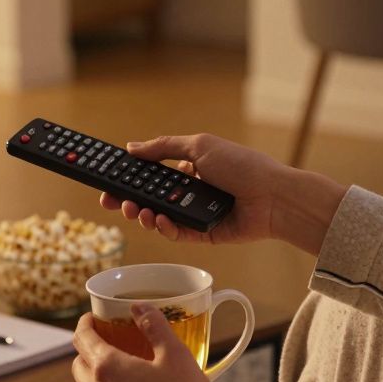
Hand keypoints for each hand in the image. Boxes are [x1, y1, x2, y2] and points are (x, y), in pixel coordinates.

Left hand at [71, 306, 223, 381]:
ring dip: (98, 379)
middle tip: (109, 344)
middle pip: (79, 364)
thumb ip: (154, 325)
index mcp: (108, 367)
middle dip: (89, 351)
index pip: (82, 337)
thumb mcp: (175, 354)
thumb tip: (138, 307)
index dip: (85, 323)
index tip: (93, 318)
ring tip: (123, 374)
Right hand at [100, 133, 349, 254]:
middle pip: (151, 199)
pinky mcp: (204, 234)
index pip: (151, 176)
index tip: (109, 182)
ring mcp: (196, 214)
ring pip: (160, 218)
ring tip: (137, 211)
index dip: (129, 179)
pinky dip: (165, 228)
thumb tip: (131, 148)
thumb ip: (163, 148)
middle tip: (112, 202)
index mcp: (189, 169)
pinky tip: (159, 221)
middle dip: (129, 201)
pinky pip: (177, 234)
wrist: (274, 196)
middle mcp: (190, 192)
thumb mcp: (199, 147)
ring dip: (144, 215)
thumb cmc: (242, 165)